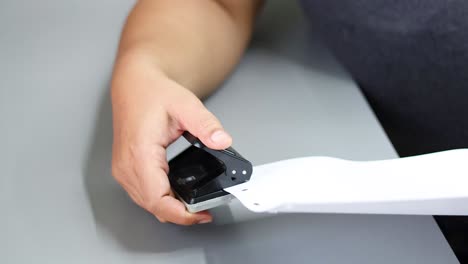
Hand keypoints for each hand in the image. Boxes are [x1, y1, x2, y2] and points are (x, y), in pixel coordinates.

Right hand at [110, 53, 231, 224]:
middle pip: (153, 206)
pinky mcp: (126, 168)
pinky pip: (143, 194)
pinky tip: (177, 195)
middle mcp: (127, 165)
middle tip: (204, 211)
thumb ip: (206, 125)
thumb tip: (222, 141)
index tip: (201, 215)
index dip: (181, 214)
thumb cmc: (153, 93)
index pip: (158, 199)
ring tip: (194, 205)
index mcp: (140, 153)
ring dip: (170, 208)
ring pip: (147, 203)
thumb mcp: (186, 104)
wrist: (134, 84)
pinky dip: (161, 199)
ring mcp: (124, 168)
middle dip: (180, 213)